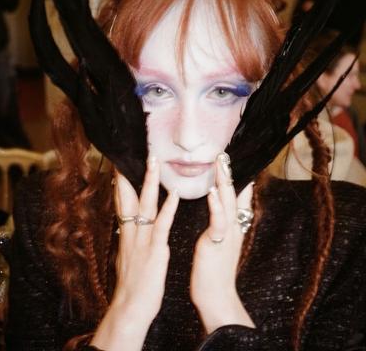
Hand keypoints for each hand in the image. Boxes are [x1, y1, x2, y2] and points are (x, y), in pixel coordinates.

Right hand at [91, 156, 179, 350]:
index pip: (123, 202)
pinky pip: (162, 226)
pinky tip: (174, 194)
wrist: (130, 308)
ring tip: (155, 162)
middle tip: (139, 154)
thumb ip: (128, 240)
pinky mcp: (154, 251)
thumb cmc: (132, 285)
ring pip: (145, 205)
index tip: (122, 165)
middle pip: (130, 198)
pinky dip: (167, 208)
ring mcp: (142, 241)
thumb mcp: (127, 257)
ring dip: (150, 182)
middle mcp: (132, 233)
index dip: (122, 183)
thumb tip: (127, 229)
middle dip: (132, 175)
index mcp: (127, 234)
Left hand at [190, 153, 254, 333]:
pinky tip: (214, 192)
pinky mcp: (218, 243)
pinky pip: (219, 222)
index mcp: (232, 226)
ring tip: (221, 163)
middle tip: (224, 154)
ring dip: (225, 182)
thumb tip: (222, 207)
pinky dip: (217, 206)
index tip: (229, 160)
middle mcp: (234, 227)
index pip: (237, 197)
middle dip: (229, 173)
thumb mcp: (221, 242)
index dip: (236, 178)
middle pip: (234, 195)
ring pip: (229, 203)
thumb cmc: (214, 269)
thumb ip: (223, 223)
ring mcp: (228, 234)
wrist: (216, 296)